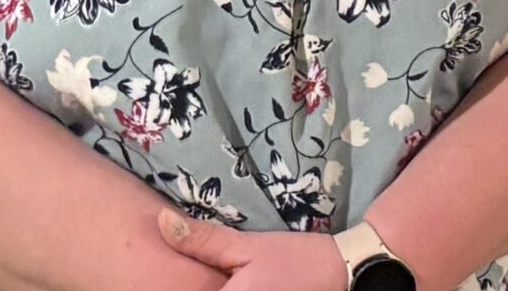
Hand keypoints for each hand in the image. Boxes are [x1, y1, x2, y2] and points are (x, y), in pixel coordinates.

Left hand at [159, 210, 347, 290]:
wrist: (347, 275)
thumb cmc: (298, 260)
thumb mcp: (249, 246)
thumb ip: (203, 240)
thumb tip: (162, 223)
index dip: (174, 284)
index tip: (160, 276)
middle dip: (195, 286)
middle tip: (214, 271)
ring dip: (209, 288)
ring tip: (221, 277)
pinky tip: (235, 284)